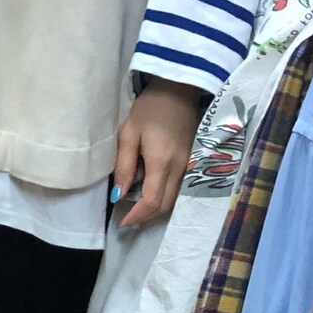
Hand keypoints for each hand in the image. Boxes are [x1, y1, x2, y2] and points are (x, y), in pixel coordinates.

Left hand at [113, 80, 204, 228]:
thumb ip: (124, 165)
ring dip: (156, 208)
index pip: (152, 201)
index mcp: (162, 162)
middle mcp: (180, 168)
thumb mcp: (129, 133)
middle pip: (165, 205)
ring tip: (137, 208)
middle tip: (127, 218)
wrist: (179, 90)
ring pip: (175, 200)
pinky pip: (181, 189)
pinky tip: (152, 193)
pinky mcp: (193, 162)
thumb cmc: (150, 109)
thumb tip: (119, 195)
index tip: (122, 222)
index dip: (137, 216)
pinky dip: (166, 197)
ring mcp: (190, 166)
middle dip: (146, 216)